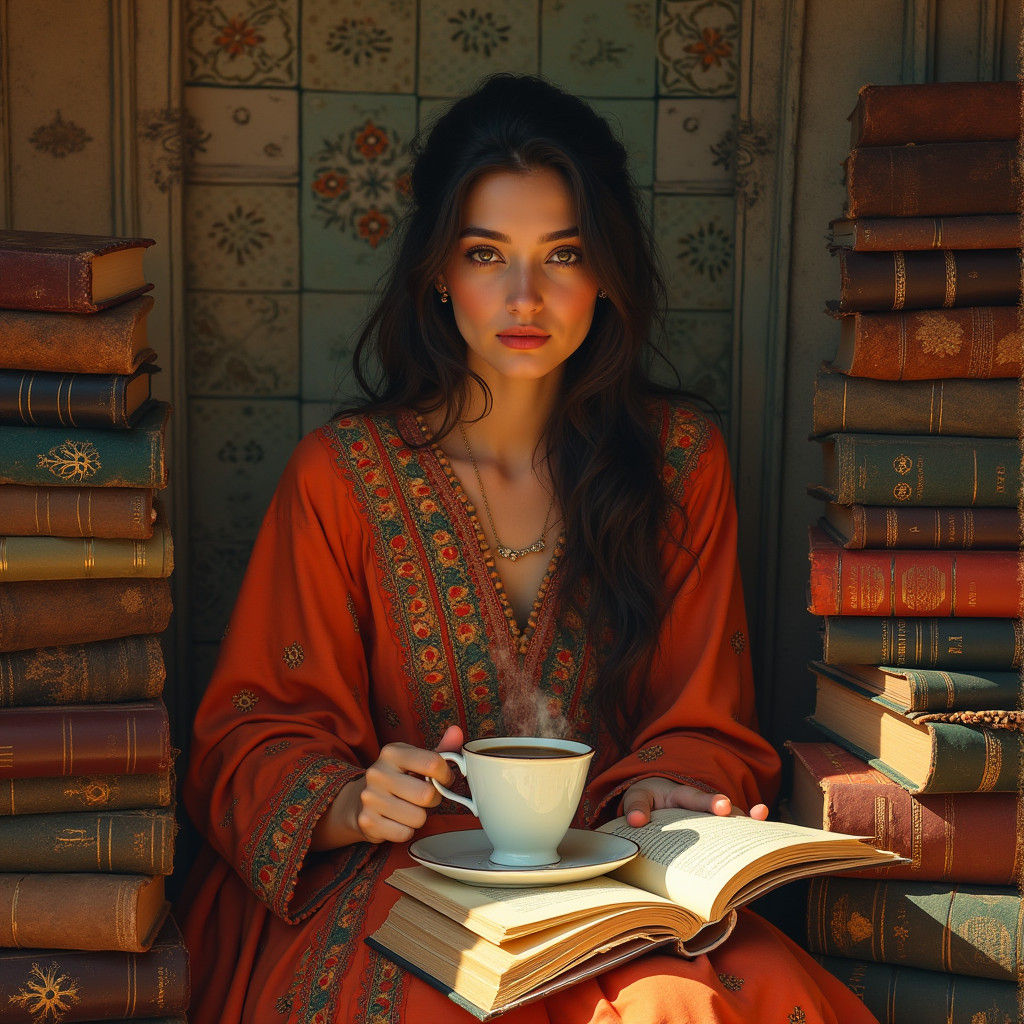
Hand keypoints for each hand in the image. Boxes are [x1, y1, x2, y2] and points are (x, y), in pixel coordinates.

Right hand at [352, 725, 464, 843]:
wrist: (360, 799)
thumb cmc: (398, 778)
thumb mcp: (416, 759)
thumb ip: (441, 749)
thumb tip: (457, 731)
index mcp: (392, 753)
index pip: (433, 763)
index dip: (446, 776)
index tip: (444, 780)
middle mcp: (378, 773)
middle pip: (427, 795)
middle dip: (433, 800)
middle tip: (424, 797)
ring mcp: (370, 798)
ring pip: (418, 818)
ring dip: (419, 817)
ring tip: (409, 808)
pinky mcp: (367, 822)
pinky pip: (404, 833)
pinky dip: (406, 831)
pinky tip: (397, 820)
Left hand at [621, 777, 768, 826]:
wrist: (654, 798)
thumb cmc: (648, 799)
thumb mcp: (637, 797)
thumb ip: (636, 806)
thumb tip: (636, 821)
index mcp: (680, 795)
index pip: (696, 798)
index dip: (711, 802)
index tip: (725, 807)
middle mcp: (702, 806)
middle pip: (722, 811)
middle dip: (736, 817)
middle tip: (752, 822)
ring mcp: (710, 819)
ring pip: (732, 822)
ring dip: (748, 827)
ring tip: (764, 834)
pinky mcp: (714, 833)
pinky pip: (731, 836)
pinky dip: (745, 840)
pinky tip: (761, 850)